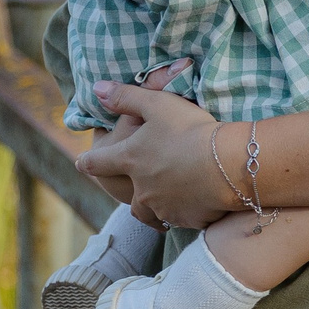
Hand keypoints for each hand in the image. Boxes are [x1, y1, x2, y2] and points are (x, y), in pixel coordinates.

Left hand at [78, 81, 235, 228]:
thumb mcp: (158, 104)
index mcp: (130, 159)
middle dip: (133, 192)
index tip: (82, 163)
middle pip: (130, 196)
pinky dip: (186, 211)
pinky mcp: (187, 218)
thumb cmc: (191, 130)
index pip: (97, 162)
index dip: (88, 161)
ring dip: (159, 206)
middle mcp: (141, 189)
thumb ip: (127, 97)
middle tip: (141, 191)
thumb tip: (98, 89)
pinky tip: (198, 203)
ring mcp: (163, 206)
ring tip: (171, 200)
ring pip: (155, 211)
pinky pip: (183, 217)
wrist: (227, 164)